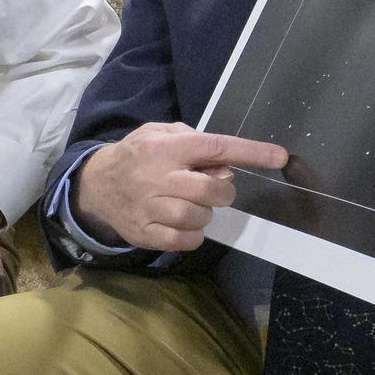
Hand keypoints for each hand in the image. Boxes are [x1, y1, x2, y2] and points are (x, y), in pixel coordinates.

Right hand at [75, 122, 287, 252]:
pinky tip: (182, 222)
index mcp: (164, 148)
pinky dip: (193, 234)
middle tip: (213, 189)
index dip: (250, 152)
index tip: (279, 156)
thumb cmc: (137, 156)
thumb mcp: (158, 133)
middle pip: (210, 190)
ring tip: (190, 204)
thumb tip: (224, 166)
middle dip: (222, 192)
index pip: (214, 147)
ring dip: (204, 213)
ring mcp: (149, 208)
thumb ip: (193, 141)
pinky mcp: (145, 234)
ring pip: (198, 217)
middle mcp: (157, 177)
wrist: (96, 185)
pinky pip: (185, 241)